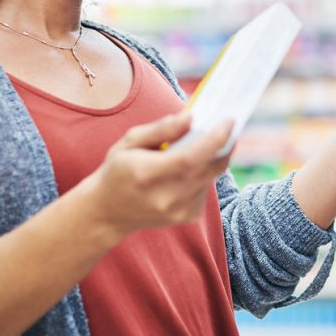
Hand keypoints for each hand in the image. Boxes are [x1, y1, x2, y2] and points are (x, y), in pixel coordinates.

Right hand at [89, 112, 232, 236]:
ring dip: (213, 159)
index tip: (228, 121)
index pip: (190, 157)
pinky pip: (207, 188)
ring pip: (211, 177)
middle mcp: (166, 197)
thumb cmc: (117, 171)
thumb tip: (191, 117)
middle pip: (209, 168)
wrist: (106, 213)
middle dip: (224, 145)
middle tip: (227, 126)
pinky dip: (204, 174)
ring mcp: (179, 211)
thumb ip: (162, 129)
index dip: (214, 139)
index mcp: (148, 174)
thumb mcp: (129, 142)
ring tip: (204, 144)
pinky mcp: (188, 217)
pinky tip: (189, 170)